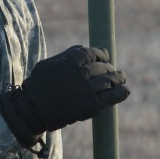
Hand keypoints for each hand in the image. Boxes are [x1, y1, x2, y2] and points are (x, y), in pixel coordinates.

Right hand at [0, 46, 129, 149]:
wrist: (34, 110)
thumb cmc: (39, 85)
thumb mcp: (49, 63)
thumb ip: (68, 55)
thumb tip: (85, 49)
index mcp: (71, 60)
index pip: (94, 53)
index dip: (102, 55)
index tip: (105, 57)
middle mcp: (82, 73)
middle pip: (104, 67)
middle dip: (109, 68)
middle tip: (112, 71)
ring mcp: (88, 90)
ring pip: (110, 80)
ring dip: (118, 78)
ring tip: (121, 78)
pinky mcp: (92, 106)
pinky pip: (113, 97)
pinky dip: (121, 93)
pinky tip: (125, 91)